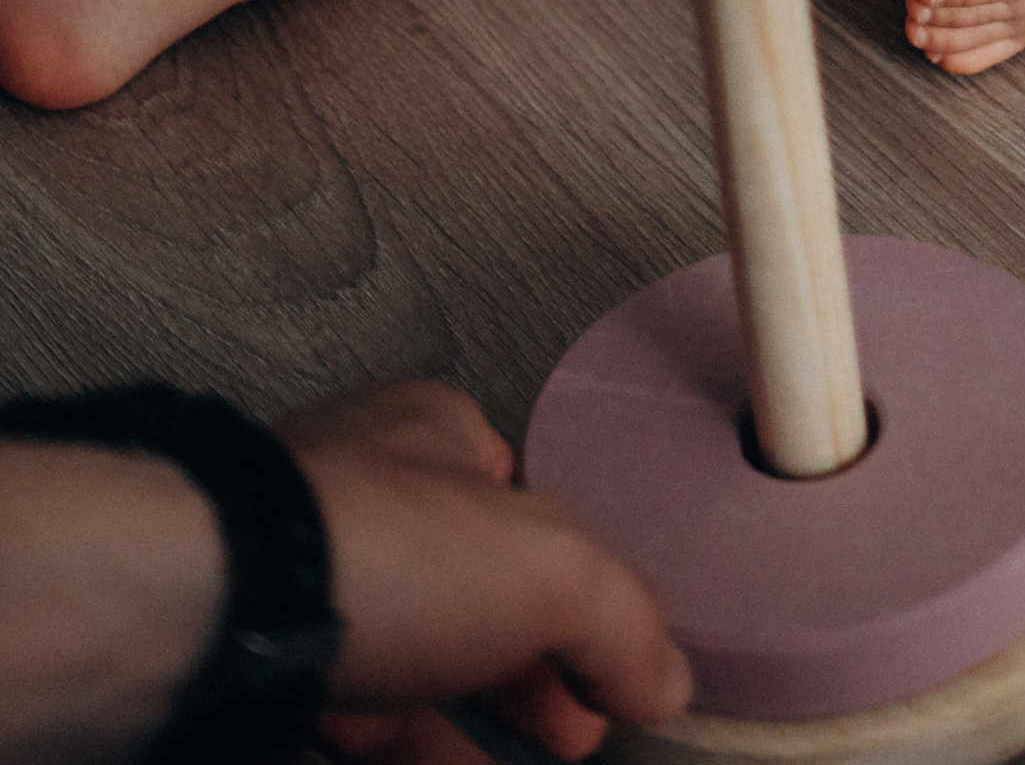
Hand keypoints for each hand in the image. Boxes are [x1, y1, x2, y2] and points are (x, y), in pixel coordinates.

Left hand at [285, 379, 690, 763]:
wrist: (211, 612)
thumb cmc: (371, 543)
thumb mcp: (553, 568)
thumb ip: (623, 620)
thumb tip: (666, 674)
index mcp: (435, 438)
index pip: (528, 507)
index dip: (581, 589)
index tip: (614, 663)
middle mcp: (363, 501)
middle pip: (470, 598)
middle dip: (532, 674)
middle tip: (578, 733)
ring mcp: (302, 590)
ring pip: (404, 670)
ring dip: (469, 731)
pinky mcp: (256, 673)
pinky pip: (343, 725)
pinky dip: (406, 756)